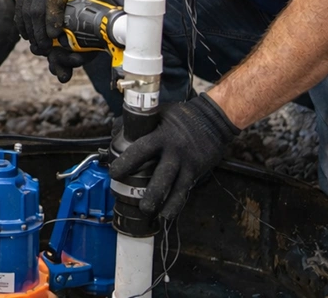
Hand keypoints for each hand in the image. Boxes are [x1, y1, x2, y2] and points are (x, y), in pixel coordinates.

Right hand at [14, 0, 98, 80]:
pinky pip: (20, 7)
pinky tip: (28, 34)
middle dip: (39, 32)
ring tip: (37, 45)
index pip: (54, 0)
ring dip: (30, 31)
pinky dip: (22, 23)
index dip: (53, 20)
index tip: (55, 37)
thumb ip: (87, 4)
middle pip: (36, 10)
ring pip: (25, 11)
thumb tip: (90, 31)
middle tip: (45, 49)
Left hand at [108, 93, 239, 222]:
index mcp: (161, 136)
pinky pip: (185, 190)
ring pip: (175, 188)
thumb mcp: (157, 113)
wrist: (213, 119)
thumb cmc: (181, 116)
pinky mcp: (196, 171)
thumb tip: (115, 133)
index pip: (141, 150)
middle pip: (161, 175)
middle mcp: (175, 152)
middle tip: (137, 205)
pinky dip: (176, 204)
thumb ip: (136, 124)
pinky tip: (167, 214)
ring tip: (151, 214)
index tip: (114, 174)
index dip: (127, 162)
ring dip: (163, 203)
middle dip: (150, 192)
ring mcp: (187, 164)